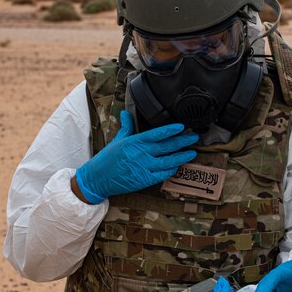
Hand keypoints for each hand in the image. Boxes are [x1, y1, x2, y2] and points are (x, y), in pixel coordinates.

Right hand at [74, 110, 197, 203]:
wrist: (96, 179)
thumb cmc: (107, 159)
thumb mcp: (117, 140)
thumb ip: (127, 127)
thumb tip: (125, 112)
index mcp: (135, 142)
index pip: (156, 134)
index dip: (170, 130)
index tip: (182, 127)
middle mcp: (141, 153)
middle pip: (167, 146)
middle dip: (183, 141)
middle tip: (195, 137)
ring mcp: (144, 167)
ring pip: (168, 161)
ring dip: (182, 156)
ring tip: (192, 153)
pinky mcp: (144, 179)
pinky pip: (163, 174)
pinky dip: (172, 170)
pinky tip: (178, 166)